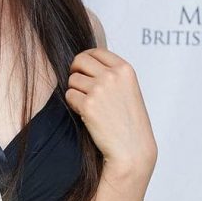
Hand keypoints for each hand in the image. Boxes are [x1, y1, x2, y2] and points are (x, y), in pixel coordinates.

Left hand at [64, 48, 156, 177]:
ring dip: (75, 91)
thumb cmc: (130, 123)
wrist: (132, 149)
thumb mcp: (128, 90)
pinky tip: (87, 115)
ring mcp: (99, 89)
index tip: (84, 70)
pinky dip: (74, 105)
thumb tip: (86, 62)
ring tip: (89, 105)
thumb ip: (112, 74)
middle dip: (75, 71)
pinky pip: (69, 96)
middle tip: (79, 85)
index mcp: (125, 69)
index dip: (86, 60)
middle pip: (80, 60)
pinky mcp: (88, 105)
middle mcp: (112, 75)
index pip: (96, 51)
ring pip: (72, 79)